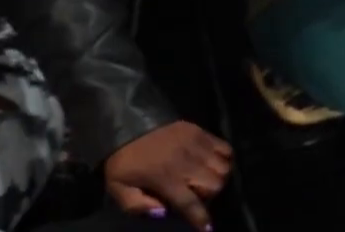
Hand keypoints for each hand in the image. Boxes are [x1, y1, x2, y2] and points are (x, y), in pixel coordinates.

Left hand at [104, 120, 231, 228]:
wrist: (128, 123)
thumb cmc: (125, 160)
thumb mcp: (118, 187)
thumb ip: (136, 205)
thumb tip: (162, 212)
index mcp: (165, 178)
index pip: (190, 203)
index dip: (201, 219)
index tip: (207, 229)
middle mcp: (186, 163)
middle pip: (215, 185)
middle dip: (210, 195)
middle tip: (197, 195)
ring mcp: (197, 145)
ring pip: (224, 168)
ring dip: (218, 178)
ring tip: (205, 179)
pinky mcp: (201, 132)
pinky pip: (226, 148)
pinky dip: (224, 159)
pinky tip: (212, 163)